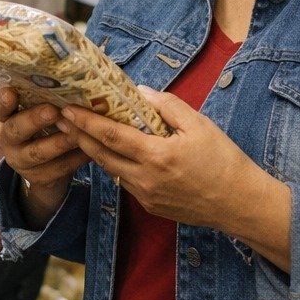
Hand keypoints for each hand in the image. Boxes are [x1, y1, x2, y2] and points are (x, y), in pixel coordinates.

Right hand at [0, 87, 89, 205]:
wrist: (43, 167)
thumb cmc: (44, 126)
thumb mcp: (38, 111)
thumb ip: (48, 98)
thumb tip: (78, 79)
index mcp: (6, 117)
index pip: (0, 107)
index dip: (3, 101)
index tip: (11, 93)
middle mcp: (8, 138)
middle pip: (16, 130)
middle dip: (35, 120)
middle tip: (53, 110)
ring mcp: (21, 160)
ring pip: (37, 152)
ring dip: (58, 142)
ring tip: (77, 132)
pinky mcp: (38, 177)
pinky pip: (58, 169)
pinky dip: (75, 159)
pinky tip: (90, 150)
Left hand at [58, 87, 289, 241]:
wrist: (241, 204)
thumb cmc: (224, 161)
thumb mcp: (200, 125)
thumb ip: (167, 106)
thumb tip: (139, 91)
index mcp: (156, 156)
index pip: (111, 136)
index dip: (85, 122)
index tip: (66, 109)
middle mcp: (145, 179)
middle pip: (101, 156)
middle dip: (77, 136)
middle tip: (58, 118)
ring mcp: (146, 196)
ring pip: (112, 170)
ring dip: (94, 152)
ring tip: (78, 133)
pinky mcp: (151, 207)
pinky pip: (126, 183)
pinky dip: (116, 166)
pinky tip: (112, 154)